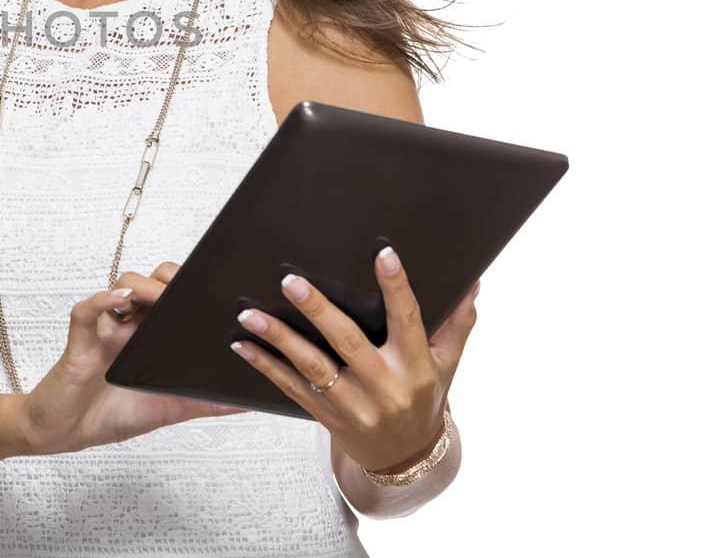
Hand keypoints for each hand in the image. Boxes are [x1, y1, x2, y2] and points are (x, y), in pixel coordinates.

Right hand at [17, 260, 245, 455]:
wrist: (64, 433)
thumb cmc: (111, 414)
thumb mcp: (170, 409)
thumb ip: (207, 402)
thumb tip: (250, 401)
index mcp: (148, 336)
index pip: (170, 296)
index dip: (190, 285)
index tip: (218, 286)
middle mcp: (126, 326)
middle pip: (148, 282)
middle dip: (170, 278)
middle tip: (192, 289)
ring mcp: (103, 331)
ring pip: (121, 288)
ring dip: (143, 287)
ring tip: (163, 297)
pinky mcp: (80, 342)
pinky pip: (86, 310)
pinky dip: (103, 301)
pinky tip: (120, 301)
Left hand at [228, 245, 479, 473]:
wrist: (406, 459)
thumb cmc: (426, 399)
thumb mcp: (447, 364)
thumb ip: (456, 323)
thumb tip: (471, 280)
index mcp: (416, 367)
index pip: (408, 321)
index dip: (396, 288)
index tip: (383, 255)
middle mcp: (384, 387)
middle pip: (348, 343)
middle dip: (317, 311)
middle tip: (290, 281)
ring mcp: (352, 405)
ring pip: (311, 367)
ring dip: (278, 338)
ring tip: (250, 314)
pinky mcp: (326, 416)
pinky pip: (291, 388)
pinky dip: (265, 366)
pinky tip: (243, 345)